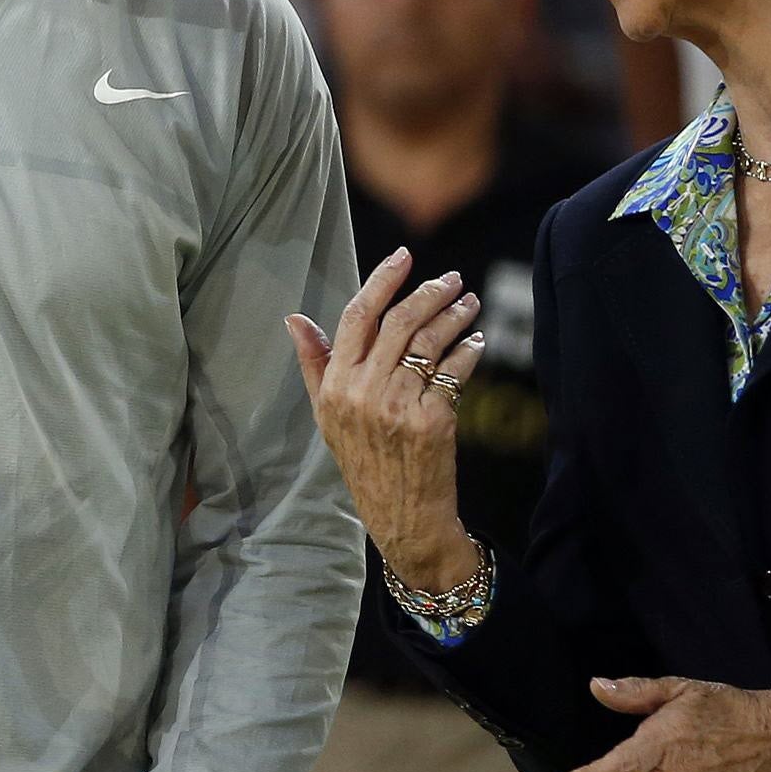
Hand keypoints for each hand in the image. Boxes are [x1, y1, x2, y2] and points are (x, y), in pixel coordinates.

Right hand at [285, 248, 487, 587]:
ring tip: (469, 302)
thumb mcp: (327, 414)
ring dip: (454, 315)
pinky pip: (453, 371)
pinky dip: (469, 350)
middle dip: (429, 292)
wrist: (400, 515)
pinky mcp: (431, 419)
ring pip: (429, 341)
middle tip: (452, 279)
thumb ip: (315, 363)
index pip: (357, 317)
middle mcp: (362, 391)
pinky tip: (477, 340)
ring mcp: (396, 405)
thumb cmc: (364, 460)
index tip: (403, 256)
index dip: (381, 281)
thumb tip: (294, 318)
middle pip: (399, 322)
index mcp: (335, 385)